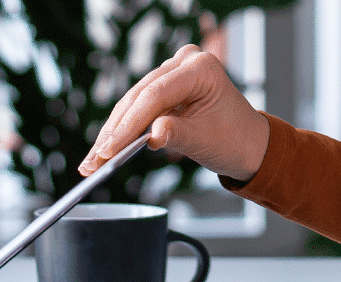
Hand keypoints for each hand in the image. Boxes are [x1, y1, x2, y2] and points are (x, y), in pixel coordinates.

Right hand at [80, 44, 269, 181]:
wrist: (246, 143)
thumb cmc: (234, 138)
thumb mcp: (204, 139)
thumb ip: (176, 135)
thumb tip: (150, 136)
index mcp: (201, 68)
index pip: (156, 94)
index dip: (130, 123)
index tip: (111, 148)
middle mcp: (184, 63)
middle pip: (139, 97)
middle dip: (115, 131)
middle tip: (95, 158)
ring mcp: (172, 73)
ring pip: (132, 102)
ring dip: (112, 132)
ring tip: (93, 159)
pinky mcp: (163, 87)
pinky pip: (137, 107)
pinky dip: (121, 129)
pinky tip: (104, 148)